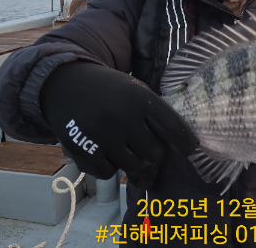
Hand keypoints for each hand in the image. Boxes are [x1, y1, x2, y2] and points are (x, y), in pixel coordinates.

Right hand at [40, 62, 196, 189]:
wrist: (65, 83)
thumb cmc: (108, 90)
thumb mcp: (134, 89)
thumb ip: (153, 111)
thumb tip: (178, 141)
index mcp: (139, 98)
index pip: (172, 127)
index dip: (185, 142)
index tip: (190, 149)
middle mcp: (122, 116)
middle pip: (154, 153)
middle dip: (153, 153)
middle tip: (146, 148)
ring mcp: (101, 134)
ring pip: (132, 166)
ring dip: (131, 161)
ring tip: (123, 148)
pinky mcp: (81, 149)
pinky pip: (107, 173)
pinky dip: (108, 166)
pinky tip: (103, 151)